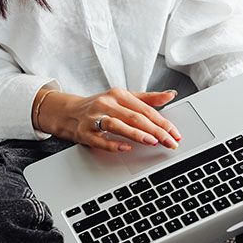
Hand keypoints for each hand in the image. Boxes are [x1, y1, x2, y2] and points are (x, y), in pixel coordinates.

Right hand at [36, 88, 182, 151]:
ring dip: (136, 134)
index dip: (163, 122)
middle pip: (136, 117)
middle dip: (156, 131)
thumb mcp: (123, 98)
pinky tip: (125, 148)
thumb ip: (148, 98)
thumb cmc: (99, 106)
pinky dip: (113, 144)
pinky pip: (99, 139)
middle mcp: (107, 103)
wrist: (67, 112)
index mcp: (119, 95)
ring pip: (118, 125)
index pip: (146, 109)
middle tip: (170, 142)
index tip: (175, 133)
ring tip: (152, 141)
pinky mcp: (84, 131)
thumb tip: (171, 95)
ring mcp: (94, 117)